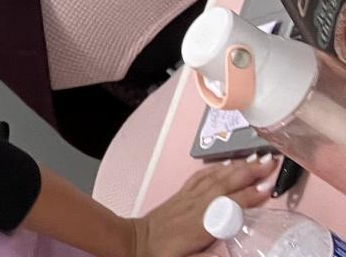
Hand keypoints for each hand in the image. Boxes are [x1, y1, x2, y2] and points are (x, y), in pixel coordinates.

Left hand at [128, 155, 278, 256]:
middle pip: (225, 184)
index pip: (230, 205)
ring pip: (215, 177)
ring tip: (256, 159)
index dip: (250, 196)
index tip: (268, 188)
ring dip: (236, 167)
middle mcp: (196, 205)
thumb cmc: (164, 253)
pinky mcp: (181, 193)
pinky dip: (215, 169)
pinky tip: (226, 165)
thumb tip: (236, 242)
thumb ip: (213, 255)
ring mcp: (188, 196)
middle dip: (248, 172)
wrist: (136, 241)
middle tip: (269, 162)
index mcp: (201, 223)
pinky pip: (200, 177)